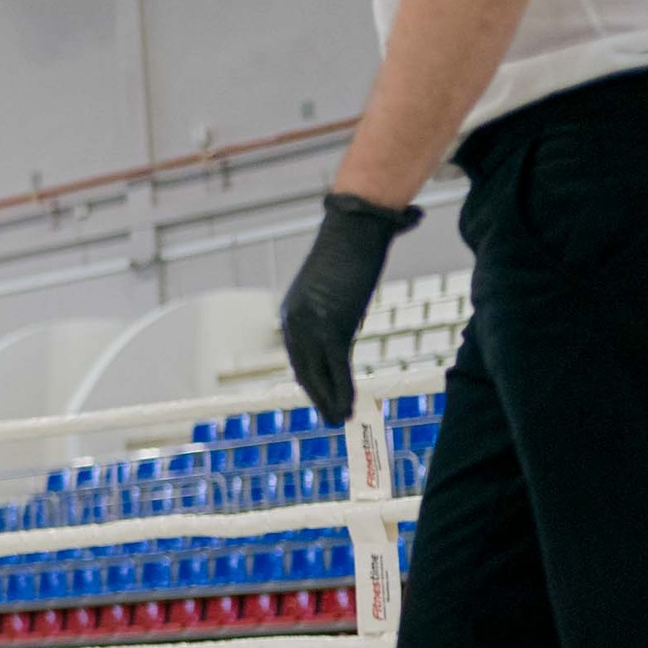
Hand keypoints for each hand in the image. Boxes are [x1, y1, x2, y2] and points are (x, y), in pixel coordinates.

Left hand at [279, 193, 422, 424]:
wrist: (355, 228)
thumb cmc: (348, 248)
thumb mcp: (332, 286)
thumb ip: (333, 307)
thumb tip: (343, 320)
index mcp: (293, 312)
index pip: (299, 356)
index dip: (310, 381)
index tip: (321, 398)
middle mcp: (295, 321)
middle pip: (304, 370)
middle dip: (317, 397)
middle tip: (331, 418)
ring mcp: (312, 326)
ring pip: (318, 374)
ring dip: (330, 401)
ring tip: (341, 420)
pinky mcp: (332, 326)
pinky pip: (336, 368)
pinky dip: (342, 390)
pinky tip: (349, 406)